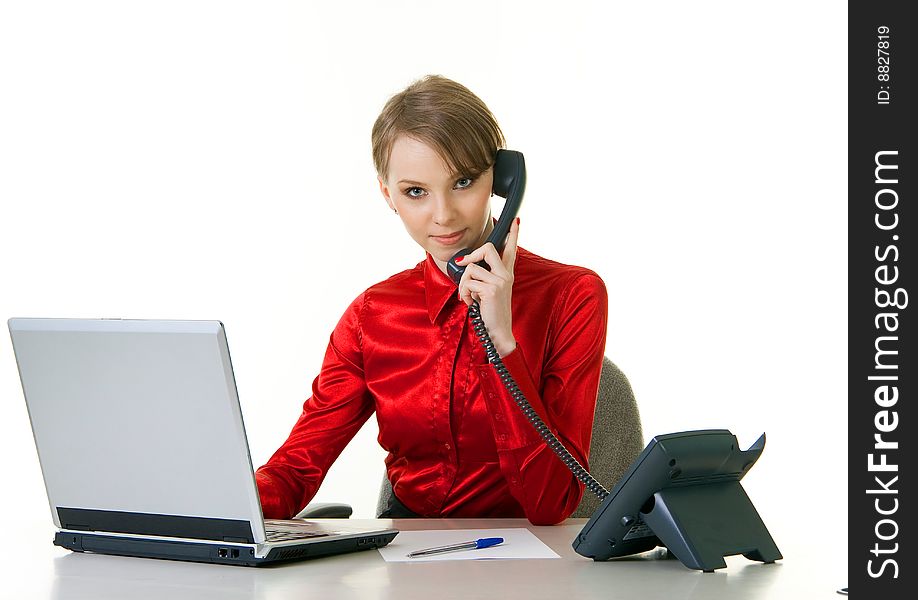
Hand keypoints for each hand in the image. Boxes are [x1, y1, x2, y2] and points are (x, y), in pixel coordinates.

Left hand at [457, 217, 519, 356]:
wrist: (498, 332)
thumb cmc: (490, 313)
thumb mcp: (487, 291)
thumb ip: (481, 277)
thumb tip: (464, 264)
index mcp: (506, 274)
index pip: (511, 250)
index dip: (513, 234)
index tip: (516, 222)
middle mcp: (506, 275)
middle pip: (487, 248)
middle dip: (471, 255)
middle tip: (463, 264)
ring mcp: (500, 281)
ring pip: (471, 268)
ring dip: (464, 284)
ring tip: (469, 296)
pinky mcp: (492, 289)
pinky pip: (469, 283)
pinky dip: (464, 294)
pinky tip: (471, 303)